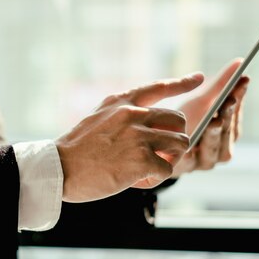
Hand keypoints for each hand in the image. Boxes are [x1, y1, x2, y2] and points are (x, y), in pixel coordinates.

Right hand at [56, 72, 204, 202]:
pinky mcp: (141, 160)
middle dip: (175, 137)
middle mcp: (133, 114)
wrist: (59, 168)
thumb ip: (122, 114)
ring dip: (170, 158)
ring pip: (181, 144)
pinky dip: (156, 178)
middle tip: (161, 152)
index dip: (182, 82)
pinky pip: (167, 169)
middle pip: (179, 120)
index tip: (199, 78)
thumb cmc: (77, 149)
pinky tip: (137, 180)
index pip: (158, 87)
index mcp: (122, 102)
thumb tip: (148, 119)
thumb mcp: (98, 118)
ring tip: (150, 168)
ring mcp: (139, 136)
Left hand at [172, 58, 249, 175]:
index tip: (242, 81)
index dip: (240, 99)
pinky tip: (190, 139)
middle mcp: (219, 150)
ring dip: (215, 134)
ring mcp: (203, 162)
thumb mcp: (201, 101)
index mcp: (227, 133)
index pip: (237, 115)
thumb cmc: (182, 120)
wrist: (154, 143)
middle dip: (229, 115)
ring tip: (213, 119)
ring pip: (215, 149)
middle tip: (227, 100)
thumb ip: (220, 85)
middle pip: (228, 134)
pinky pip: (191, 161)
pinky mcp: (185, 169)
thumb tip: (241, 61)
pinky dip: (191, 150)